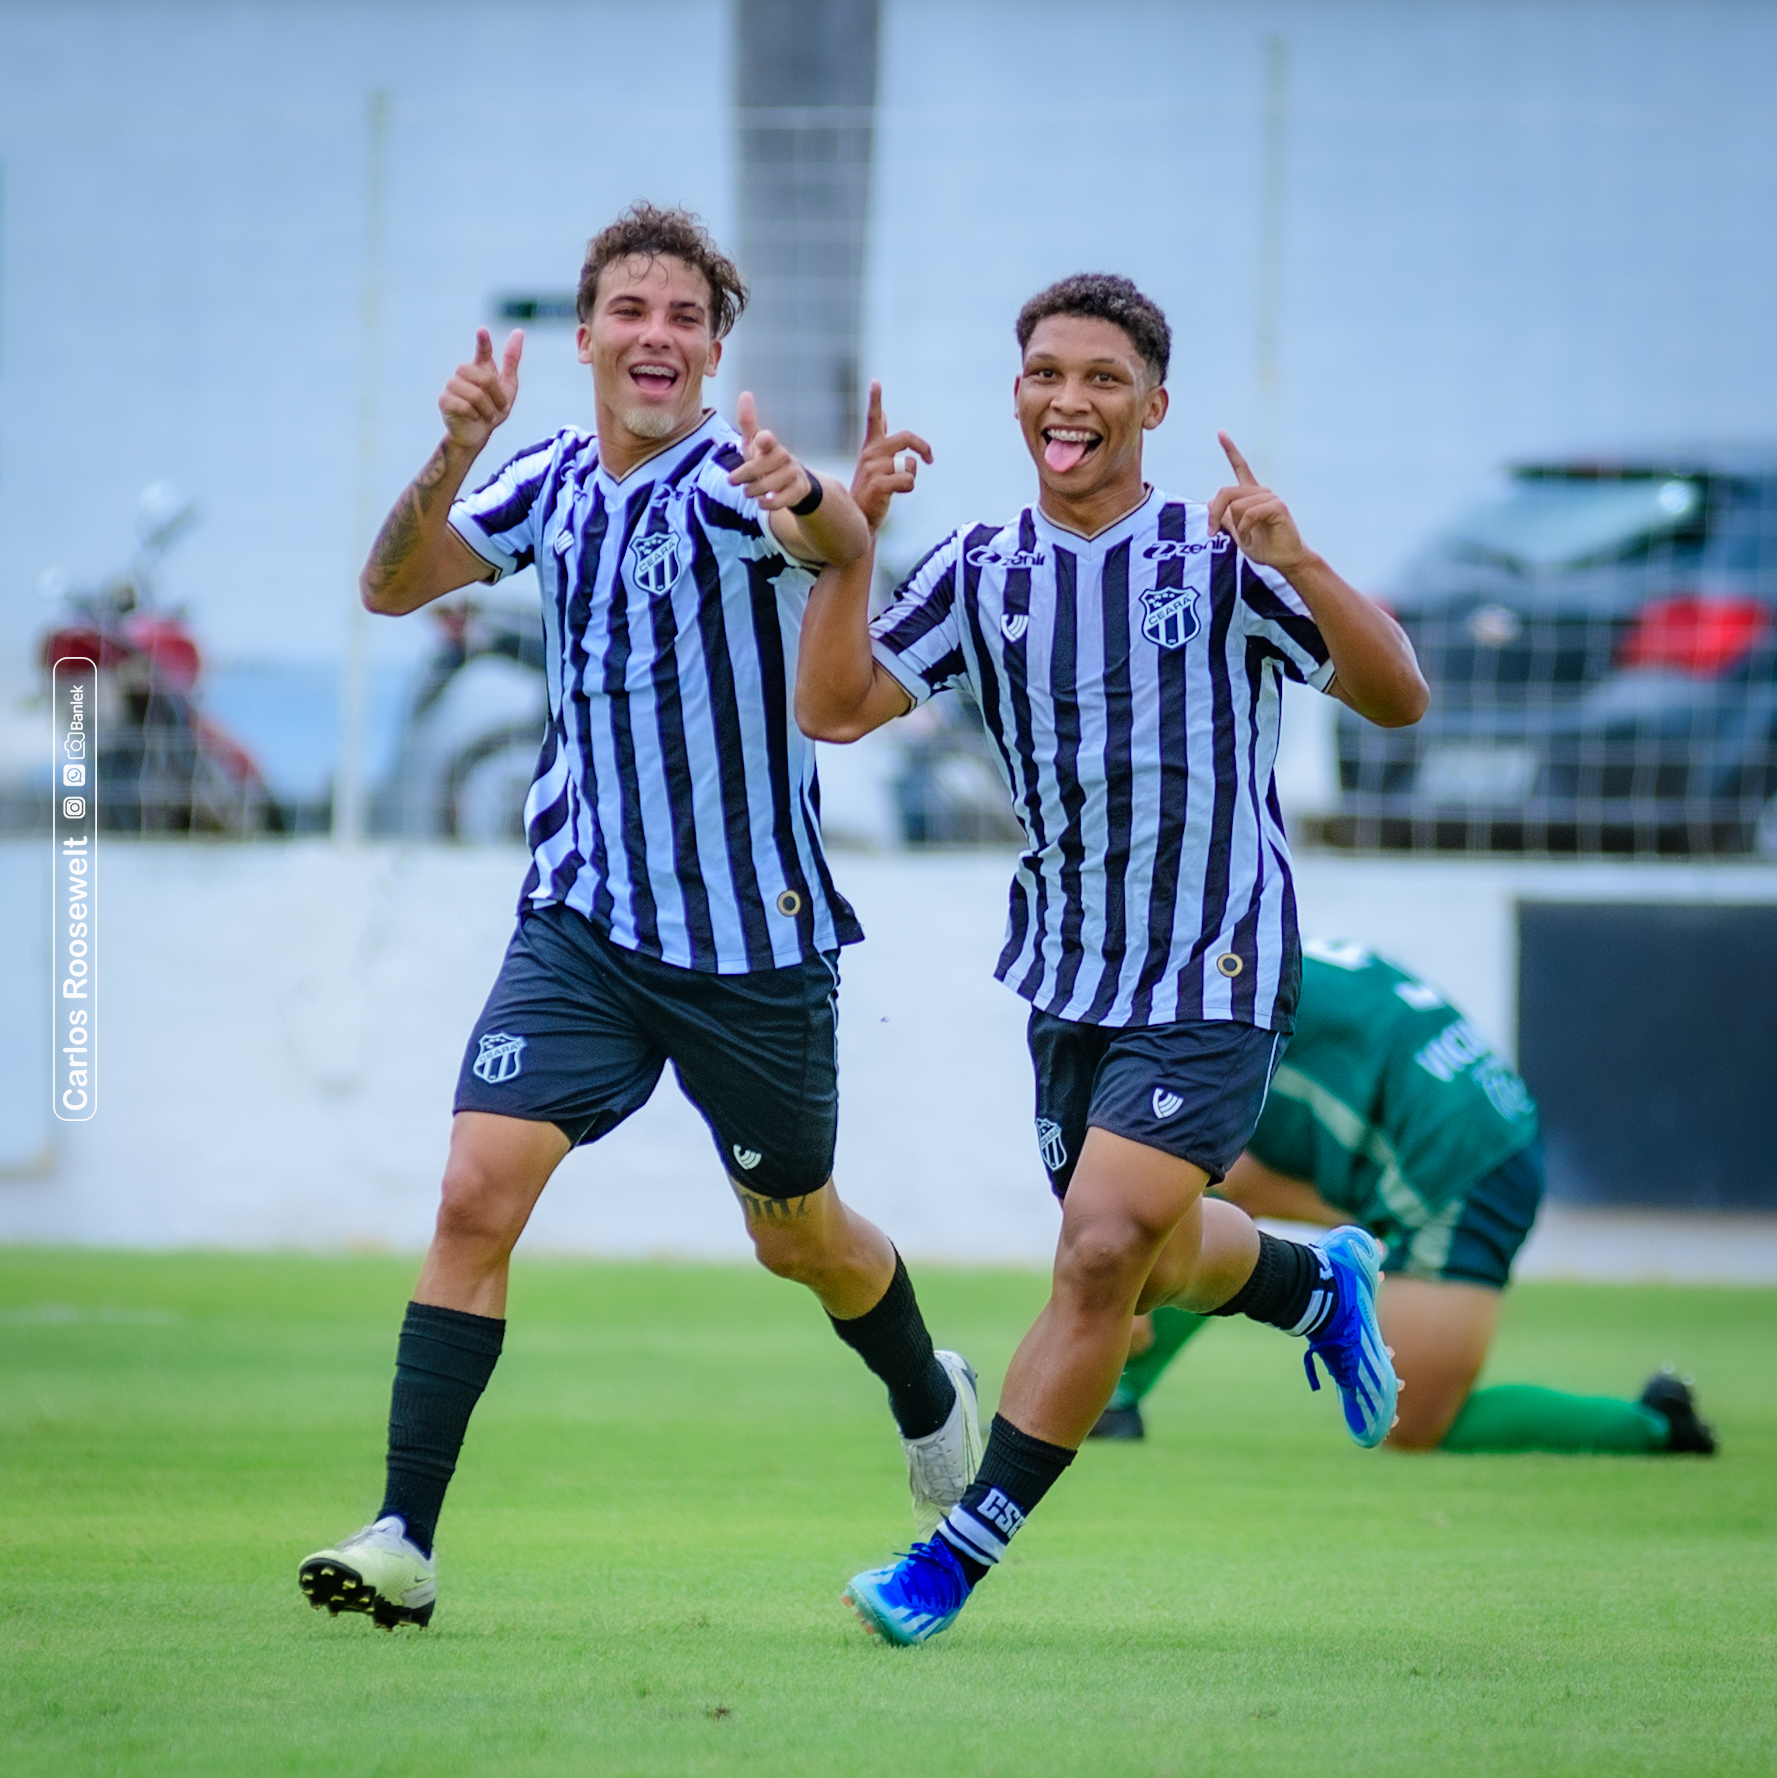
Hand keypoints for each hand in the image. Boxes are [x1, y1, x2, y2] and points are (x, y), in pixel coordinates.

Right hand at [439, 328, 522, 454]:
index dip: (483, 342)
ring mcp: (452, 385)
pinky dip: (474, 415)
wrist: (477, 434)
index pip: (483, 351)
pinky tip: (473, 418)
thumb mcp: (508, 388)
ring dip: (486, 409)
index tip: (483, 331)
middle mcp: (464, 373)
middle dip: (496, 397)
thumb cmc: (492, 410)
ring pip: (475, 394)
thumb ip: (511, 361)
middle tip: (498, 409)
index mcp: (481, 368)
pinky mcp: (444, 400)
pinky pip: (464, 406)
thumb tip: (518, 331)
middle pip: (485, 379)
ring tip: (486, 415)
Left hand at [727, 391, 812, 509]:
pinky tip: (761, 503)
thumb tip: (746, 393)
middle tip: (731, 480)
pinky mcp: (798, 490)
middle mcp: (784, 457)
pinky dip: (769, 504)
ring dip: (755, 490)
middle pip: (765, 465)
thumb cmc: (767, 459)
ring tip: (747, 492)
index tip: (763, 437)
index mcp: (771, 444)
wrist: (794, 482)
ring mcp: (793, 474)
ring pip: (772, 483)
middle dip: (746, 473)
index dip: (765, 439)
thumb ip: (748, 422)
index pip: (768, 440)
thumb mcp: (755, 442)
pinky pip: (782, 500)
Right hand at [851, 382, 931, 530]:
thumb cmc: (871, 492)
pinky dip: (908, 489)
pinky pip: (908, 481)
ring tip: (896, 487)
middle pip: (907, 438)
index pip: (874, 419)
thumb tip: (884, 415)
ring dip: (911, 477)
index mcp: (871, 448)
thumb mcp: (875, 463)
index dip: (875, 400)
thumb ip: (882, 440)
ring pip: (910, 465)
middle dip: (923, 447)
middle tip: (930, 459)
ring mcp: (874, 469)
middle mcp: (871, 454)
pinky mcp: (878, 484)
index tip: (876, 382)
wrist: (860, 519)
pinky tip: (894, 495)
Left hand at [1208, 433, 1309, 572]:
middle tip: (1212, 532)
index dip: (1230, 450)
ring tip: (1246, 537)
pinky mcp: (1277, 506)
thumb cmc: (1264, 546)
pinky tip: (1251, 537)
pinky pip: (1248, 514)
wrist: (1284, 560)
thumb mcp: (1237, 533)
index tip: (1221, 433)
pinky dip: (1244, 530)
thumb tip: (1212, 501)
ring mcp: (1270, 497)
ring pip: (1236, 507)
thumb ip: (1225, 518)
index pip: (1240, 468)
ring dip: (1235, 528)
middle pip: (1225, 493)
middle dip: (1214, 515)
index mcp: (1251, 495)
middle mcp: (1260, 492)